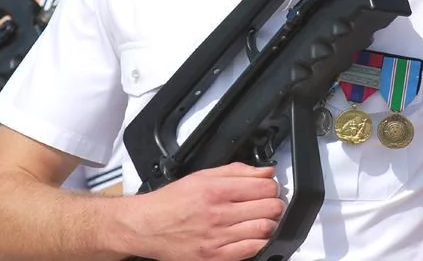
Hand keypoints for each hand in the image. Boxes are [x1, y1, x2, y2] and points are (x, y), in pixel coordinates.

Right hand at [125, 162, 284, 260]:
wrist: (147, 226)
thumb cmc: (172, 201)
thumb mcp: (202, 176)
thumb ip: (237, 171)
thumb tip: (266, 170)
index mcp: (215, 190)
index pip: (264, 186)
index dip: (271, 186)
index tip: (268, 187)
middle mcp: (218, 214)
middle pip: (269, 208)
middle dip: (274, 204)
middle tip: (269, 203)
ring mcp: (218, 238)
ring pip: (265, 229)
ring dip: (269, 222)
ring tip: (262, 218)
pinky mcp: (215, 257)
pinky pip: (252, 250)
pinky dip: (259, 241)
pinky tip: (253, 234)